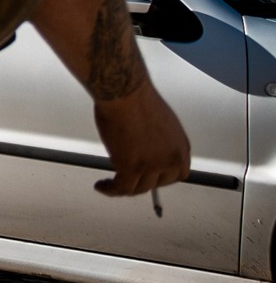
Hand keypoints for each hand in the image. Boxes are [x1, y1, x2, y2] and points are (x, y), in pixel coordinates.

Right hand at [89, 80, 192, 197]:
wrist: (124, 93)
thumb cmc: (135, 98)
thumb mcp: (160, 122)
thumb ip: (159, 140)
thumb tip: (145, 147)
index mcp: (180, 147)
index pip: (178, 173)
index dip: (163, 177)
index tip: (151, 177)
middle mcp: (171, 159)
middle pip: (159, 183)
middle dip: (142, 183)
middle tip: (127, 178)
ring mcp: (152, 165)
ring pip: (138, 188)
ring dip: (123, 188)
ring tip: (110, 184)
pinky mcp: (131, 168)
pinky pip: (120, 187)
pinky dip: (110, 189)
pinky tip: (102, 186)